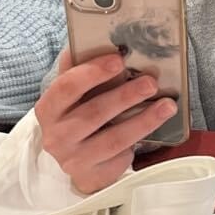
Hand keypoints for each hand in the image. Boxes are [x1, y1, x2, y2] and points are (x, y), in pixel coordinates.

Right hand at [35, 49, 177, 193]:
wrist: (70, 159)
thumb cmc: (73, 116)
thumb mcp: (69, 95)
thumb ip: (77, 69)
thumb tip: (91, 37)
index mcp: (48, 109)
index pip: (67, 86)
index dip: (93, 72)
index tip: (119, 60)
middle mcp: (57, 137)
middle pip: (95, 113)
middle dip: (126, 95)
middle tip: (151, 81)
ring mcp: (74, 160)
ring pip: (114, 138)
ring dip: (144, 120)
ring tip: (167, 105)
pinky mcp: (93, 177)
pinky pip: (120, 158)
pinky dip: (138, 143)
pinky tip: (151, 130)